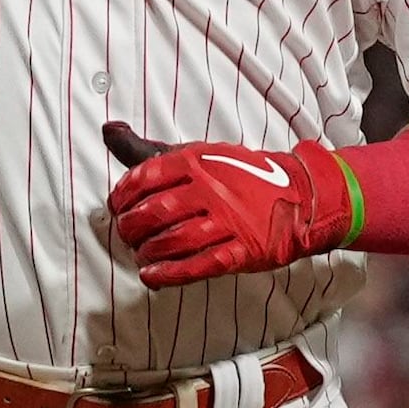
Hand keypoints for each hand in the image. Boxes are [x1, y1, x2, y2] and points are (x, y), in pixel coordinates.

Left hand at [102, 120, 340, 285]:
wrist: (299, 195)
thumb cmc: (237, 176)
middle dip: (131, 228)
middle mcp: (212, 188)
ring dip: (148, 252)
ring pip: (174, 240)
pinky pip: (201, 264)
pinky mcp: (243, 250)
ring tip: (142, 254)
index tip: (117, 207)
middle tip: (128, 234)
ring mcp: (229, 220)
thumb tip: (109, 131)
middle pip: (155, 212)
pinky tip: (152, 276)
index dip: (121, 198)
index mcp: (196, 161)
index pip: (143, 178)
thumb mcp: (193, 155)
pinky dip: (170, 273)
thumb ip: (147, 151)